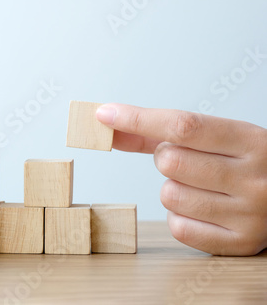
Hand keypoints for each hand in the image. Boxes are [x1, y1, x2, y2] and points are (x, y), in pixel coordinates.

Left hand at [96, 103, 266, 255]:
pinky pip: (178, 227)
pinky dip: (179, 216)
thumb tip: (110, 122)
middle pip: (170, 161)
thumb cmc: (244, 163)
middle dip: (165, 158)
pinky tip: (201, 209)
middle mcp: (254, 177)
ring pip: (169, 195)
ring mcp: (249, 214)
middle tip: (187, 161)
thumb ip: (160, 131)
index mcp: (251, 140)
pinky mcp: (239, 243)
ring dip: (172, 188)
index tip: (106, 114)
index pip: (183, 126)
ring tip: (199, 186)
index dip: (137, 119)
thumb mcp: (218, 138)